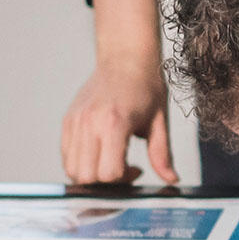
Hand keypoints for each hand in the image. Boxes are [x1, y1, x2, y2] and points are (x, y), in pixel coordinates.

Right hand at [61, 57, 176, 184]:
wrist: (126, 58)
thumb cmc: (146, 86)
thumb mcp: (160, 121)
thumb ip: (162, 154)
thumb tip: (171, 179)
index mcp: (115, 123)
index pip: (108, 173)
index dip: (124, 179)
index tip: (136, 169)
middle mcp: (90, 123)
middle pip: (86, 176)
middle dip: (106, 182)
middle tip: (123, 168)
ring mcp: (76, 121)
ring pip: (71, 169)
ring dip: (91, 174)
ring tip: (110, 160)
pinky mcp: (68, 120)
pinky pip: (66, 155)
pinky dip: (80, 162)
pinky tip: (100, 151)